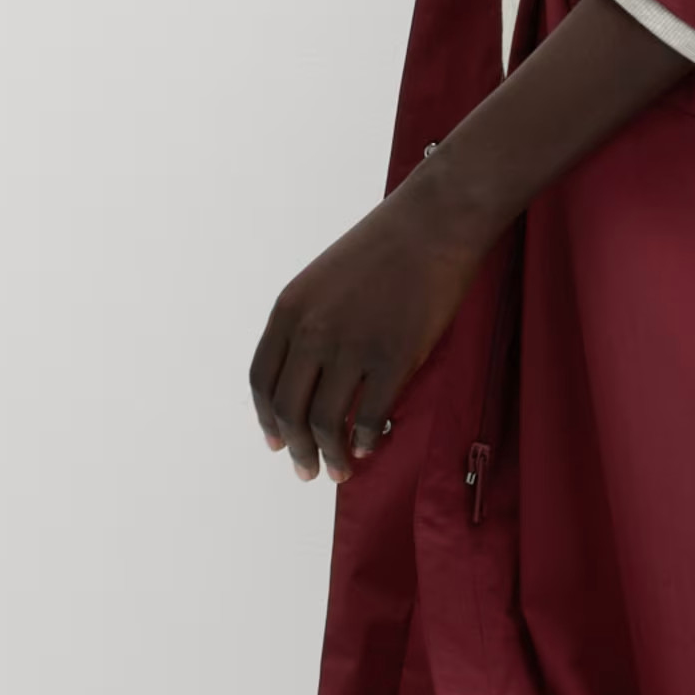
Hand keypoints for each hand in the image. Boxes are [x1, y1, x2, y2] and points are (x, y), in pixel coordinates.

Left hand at [248, 177, 490, 485]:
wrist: (433, 222)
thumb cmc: (385, 247)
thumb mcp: (324, 280)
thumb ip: (309, 325)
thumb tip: (312, 377)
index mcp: (289, 311)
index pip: (262, 380)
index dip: (265, 419)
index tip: (275, 442)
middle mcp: (312, 332)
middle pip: (289, 410)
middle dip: (296, 449)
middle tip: (306, 471)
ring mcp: (351, 346)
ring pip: (326, 422)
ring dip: (330, 455)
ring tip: (339, 471)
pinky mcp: (393, 357)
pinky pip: (369, 416)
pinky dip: (365, 440)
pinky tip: (370, 446)